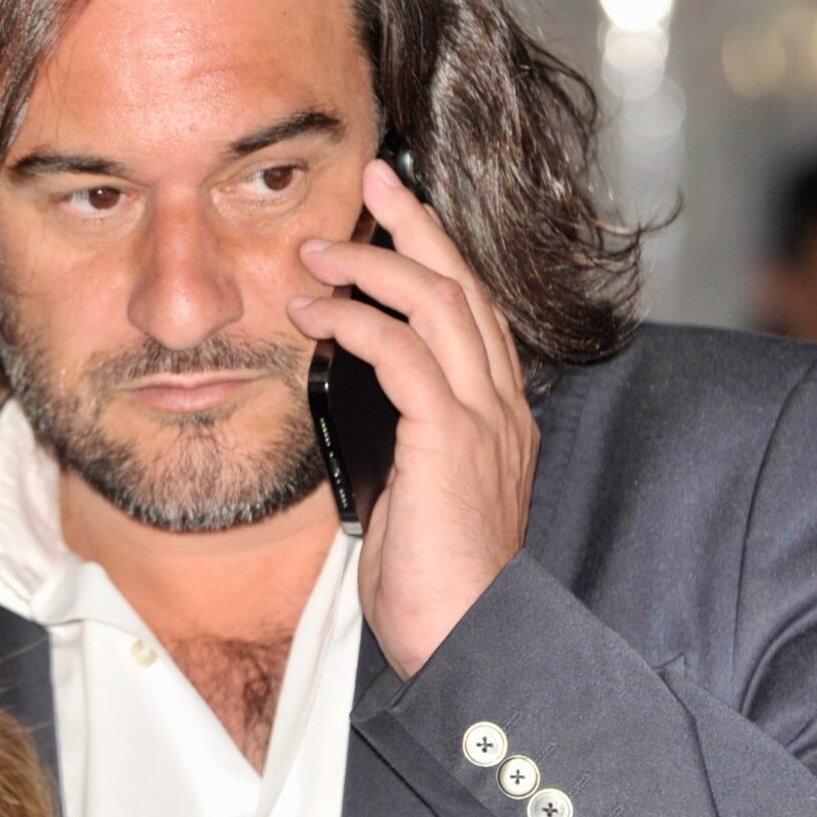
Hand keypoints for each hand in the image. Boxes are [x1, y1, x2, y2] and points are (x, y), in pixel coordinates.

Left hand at [287, 158, 536, 678]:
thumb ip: (403, 444)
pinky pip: (404, 353)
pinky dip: (357, 320)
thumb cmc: (433, 584)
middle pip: (463, 284)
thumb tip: (362, 411)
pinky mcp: (452, 439)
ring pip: (437, 304)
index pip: (472, 310)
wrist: (469, 641)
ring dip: (372, 264)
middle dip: (415, 223)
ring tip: (316, 247)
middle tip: (372, 176)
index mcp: (497, 414)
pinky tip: (315, 311)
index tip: (393, 212)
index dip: (435, 253)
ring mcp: (483, 419)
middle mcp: (501, 405)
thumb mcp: (413, 497)